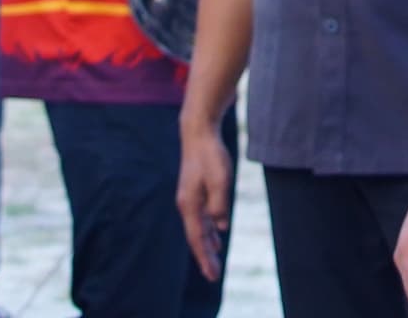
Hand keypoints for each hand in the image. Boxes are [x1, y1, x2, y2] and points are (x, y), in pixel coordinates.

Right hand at [175, 114, 234, 282]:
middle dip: (205, 256)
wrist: (198, 132)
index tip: (212, 275)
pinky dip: (208, 228)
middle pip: (196, 237)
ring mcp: (190, 198)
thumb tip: (221, 226)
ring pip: (199, 227)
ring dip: (207, 243)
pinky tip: (216, 233)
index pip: (197, 239)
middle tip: (214, 275)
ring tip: (214, 259)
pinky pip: (201, 216)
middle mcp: (187, 205)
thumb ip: (219, 204)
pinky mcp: (195, 191)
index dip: (205, 258)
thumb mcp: (220, 180)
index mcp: (190, 205)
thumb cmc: (210, 155)